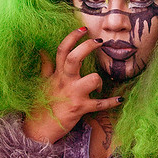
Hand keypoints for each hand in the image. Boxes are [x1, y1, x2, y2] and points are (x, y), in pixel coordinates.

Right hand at [23, 27, 123, 143]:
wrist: (38, 129)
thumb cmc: (41, 105)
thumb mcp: (42, 83)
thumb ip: (46, 66)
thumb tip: (42, 50)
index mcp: (56, 74)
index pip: (62, 50)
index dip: (72, 37)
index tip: (83, 29)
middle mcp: (65, 81)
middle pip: (75, 58)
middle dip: (88, 47)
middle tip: (99, 41)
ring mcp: (73, 95)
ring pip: (92, 79)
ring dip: (99, 80)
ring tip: (99, 85)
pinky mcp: (80, 108)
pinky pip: (100, 104)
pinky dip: (111, 102)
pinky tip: (119, 99)